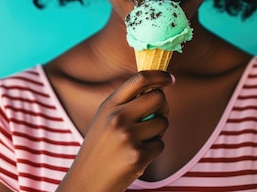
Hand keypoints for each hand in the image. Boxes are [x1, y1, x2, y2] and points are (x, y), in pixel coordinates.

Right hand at [57, 70, 173, 191]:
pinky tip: (137, 155)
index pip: (139, 79)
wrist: (87, 181)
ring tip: (140, 140)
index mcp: (109, 105)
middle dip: (162, 105)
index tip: (169, 78)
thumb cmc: (100, 148)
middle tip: (157, 114)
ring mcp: (128, 137)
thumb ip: (125, 102)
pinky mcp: (138, 156)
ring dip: (158, 131)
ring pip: (163, 122)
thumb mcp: (104, 118)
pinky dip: (153, 150)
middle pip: (157, 97)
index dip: (158, 75)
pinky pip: (160, 144)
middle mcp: (117, 117)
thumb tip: (157, 88)